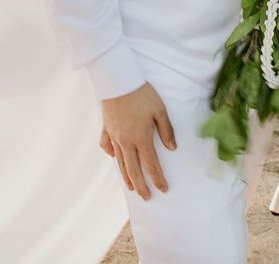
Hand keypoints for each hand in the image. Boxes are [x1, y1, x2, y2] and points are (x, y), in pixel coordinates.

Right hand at [100, 83, 176, 200]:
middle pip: (134, 170)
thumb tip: (172, 148)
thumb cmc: (141, 94)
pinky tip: (116, 159)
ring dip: (127, 177)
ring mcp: (114, 137)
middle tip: (147, 197)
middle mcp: (126, 142)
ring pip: (120, 162)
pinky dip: (112, 155)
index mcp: (141, 138)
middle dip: (141, 186)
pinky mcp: (106, 129)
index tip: (163, 189)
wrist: (117, 81)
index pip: (151, 165)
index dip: (158, 179)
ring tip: (132, 188)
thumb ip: (166, 130)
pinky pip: (108, 147)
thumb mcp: (160, 110)